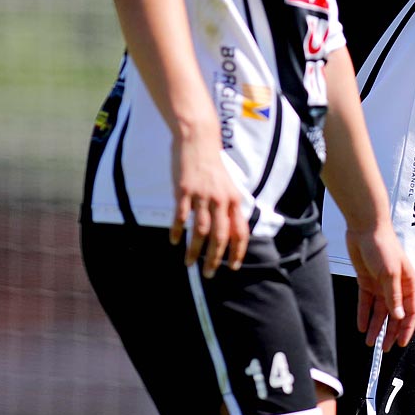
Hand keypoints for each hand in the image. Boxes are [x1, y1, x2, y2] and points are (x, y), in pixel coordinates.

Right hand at [170, 123, 248, 276]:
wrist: (198, 140)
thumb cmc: (212, 166)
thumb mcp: (227, 186)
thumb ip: (228, 207)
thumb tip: (231, 231)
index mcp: (233, 200)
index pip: (240, 231)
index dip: (238, 251)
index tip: (233, 267)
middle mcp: (220, 199)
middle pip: (220, 236)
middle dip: (215, 259)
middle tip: (209, 274)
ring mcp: (202, 195)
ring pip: (200, 230)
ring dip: (194, 250)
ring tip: (189, 263)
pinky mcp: (184, 190)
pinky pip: (181, 216)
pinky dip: (178, 230)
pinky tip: (174, 240)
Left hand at [348, 222, 414, 347]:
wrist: (364, 228)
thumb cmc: (383, 246)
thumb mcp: (390, 273)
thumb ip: (394, 296)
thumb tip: (399, 317)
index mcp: (407, 283)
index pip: (410, 311)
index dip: (406, 328)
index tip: (401, 343)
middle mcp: (395, 286)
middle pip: (394, 314)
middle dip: (390, 332)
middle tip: (385, 349)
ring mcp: (380, 284)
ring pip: (379, 311)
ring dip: (375, 326)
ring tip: (369, 342)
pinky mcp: (366, 281)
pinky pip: (365, 302)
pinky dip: (364, 314)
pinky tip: (361, 326)